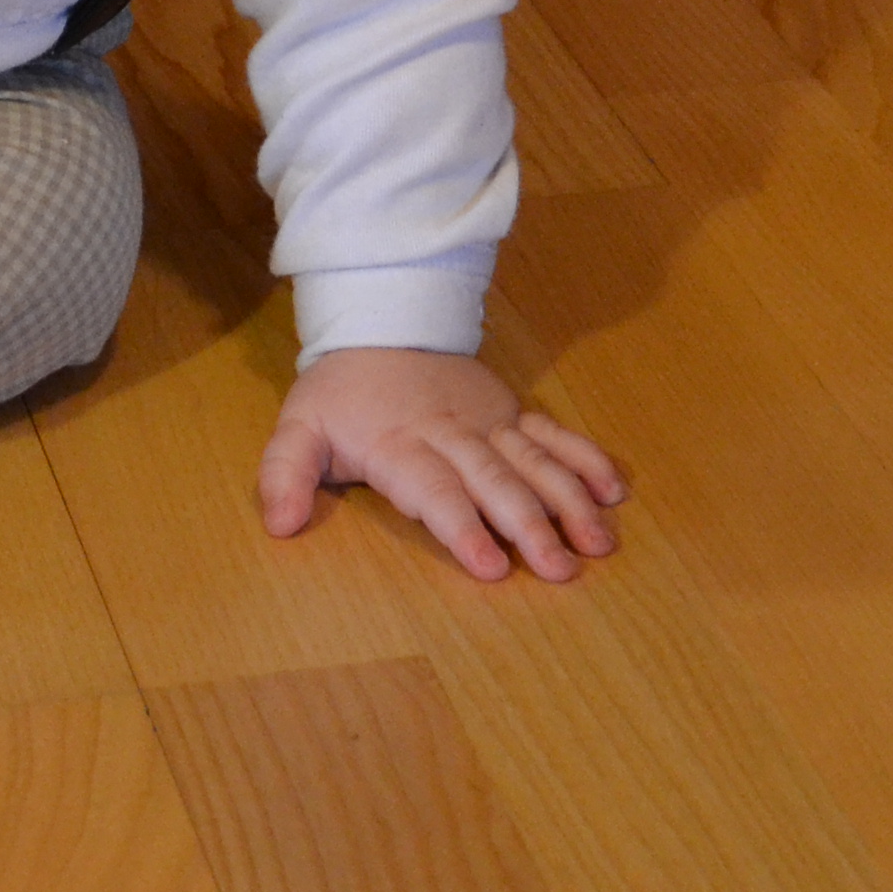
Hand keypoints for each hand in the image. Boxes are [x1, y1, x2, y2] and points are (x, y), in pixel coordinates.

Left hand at [256, 349, 626, 581]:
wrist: (380, 322)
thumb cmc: (340, 393)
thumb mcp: (298, 428)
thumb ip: (285, 475)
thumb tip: (280, 524)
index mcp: (400, 445)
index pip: (435, 490)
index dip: (463, 527)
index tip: (491, 564)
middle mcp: (452, 433)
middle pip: (496, 480)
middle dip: (530, 525)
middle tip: (561, 568)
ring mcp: (489, 420)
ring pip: (534, 460)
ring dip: (569, 501)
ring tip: (598, 541)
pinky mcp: (511, 410)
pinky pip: (553, 434)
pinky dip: (585, 459)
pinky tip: (613, 491)